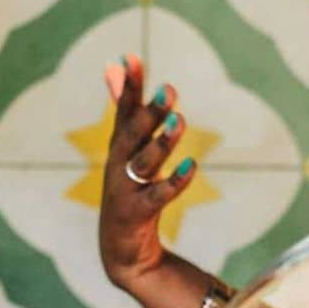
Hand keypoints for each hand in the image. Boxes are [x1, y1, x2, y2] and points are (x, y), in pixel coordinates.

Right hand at [98, 54, 199, 289]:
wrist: (120, 250)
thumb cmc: (128, 192)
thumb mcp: (126, 150)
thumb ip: (127, 109)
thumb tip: (116, 68)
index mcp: (119, 147)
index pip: (123, 110)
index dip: (128, 86)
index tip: (133, 57)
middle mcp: (117, 164)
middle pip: (133, 134)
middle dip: (150, 111)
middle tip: (170, 89)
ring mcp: (125, 189)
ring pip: (144, 163)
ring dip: (162, 142)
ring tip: (181, 120)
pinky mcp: (137, 214)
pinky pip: (158, 195)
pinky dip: (175, 181)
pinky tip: (192, 165)